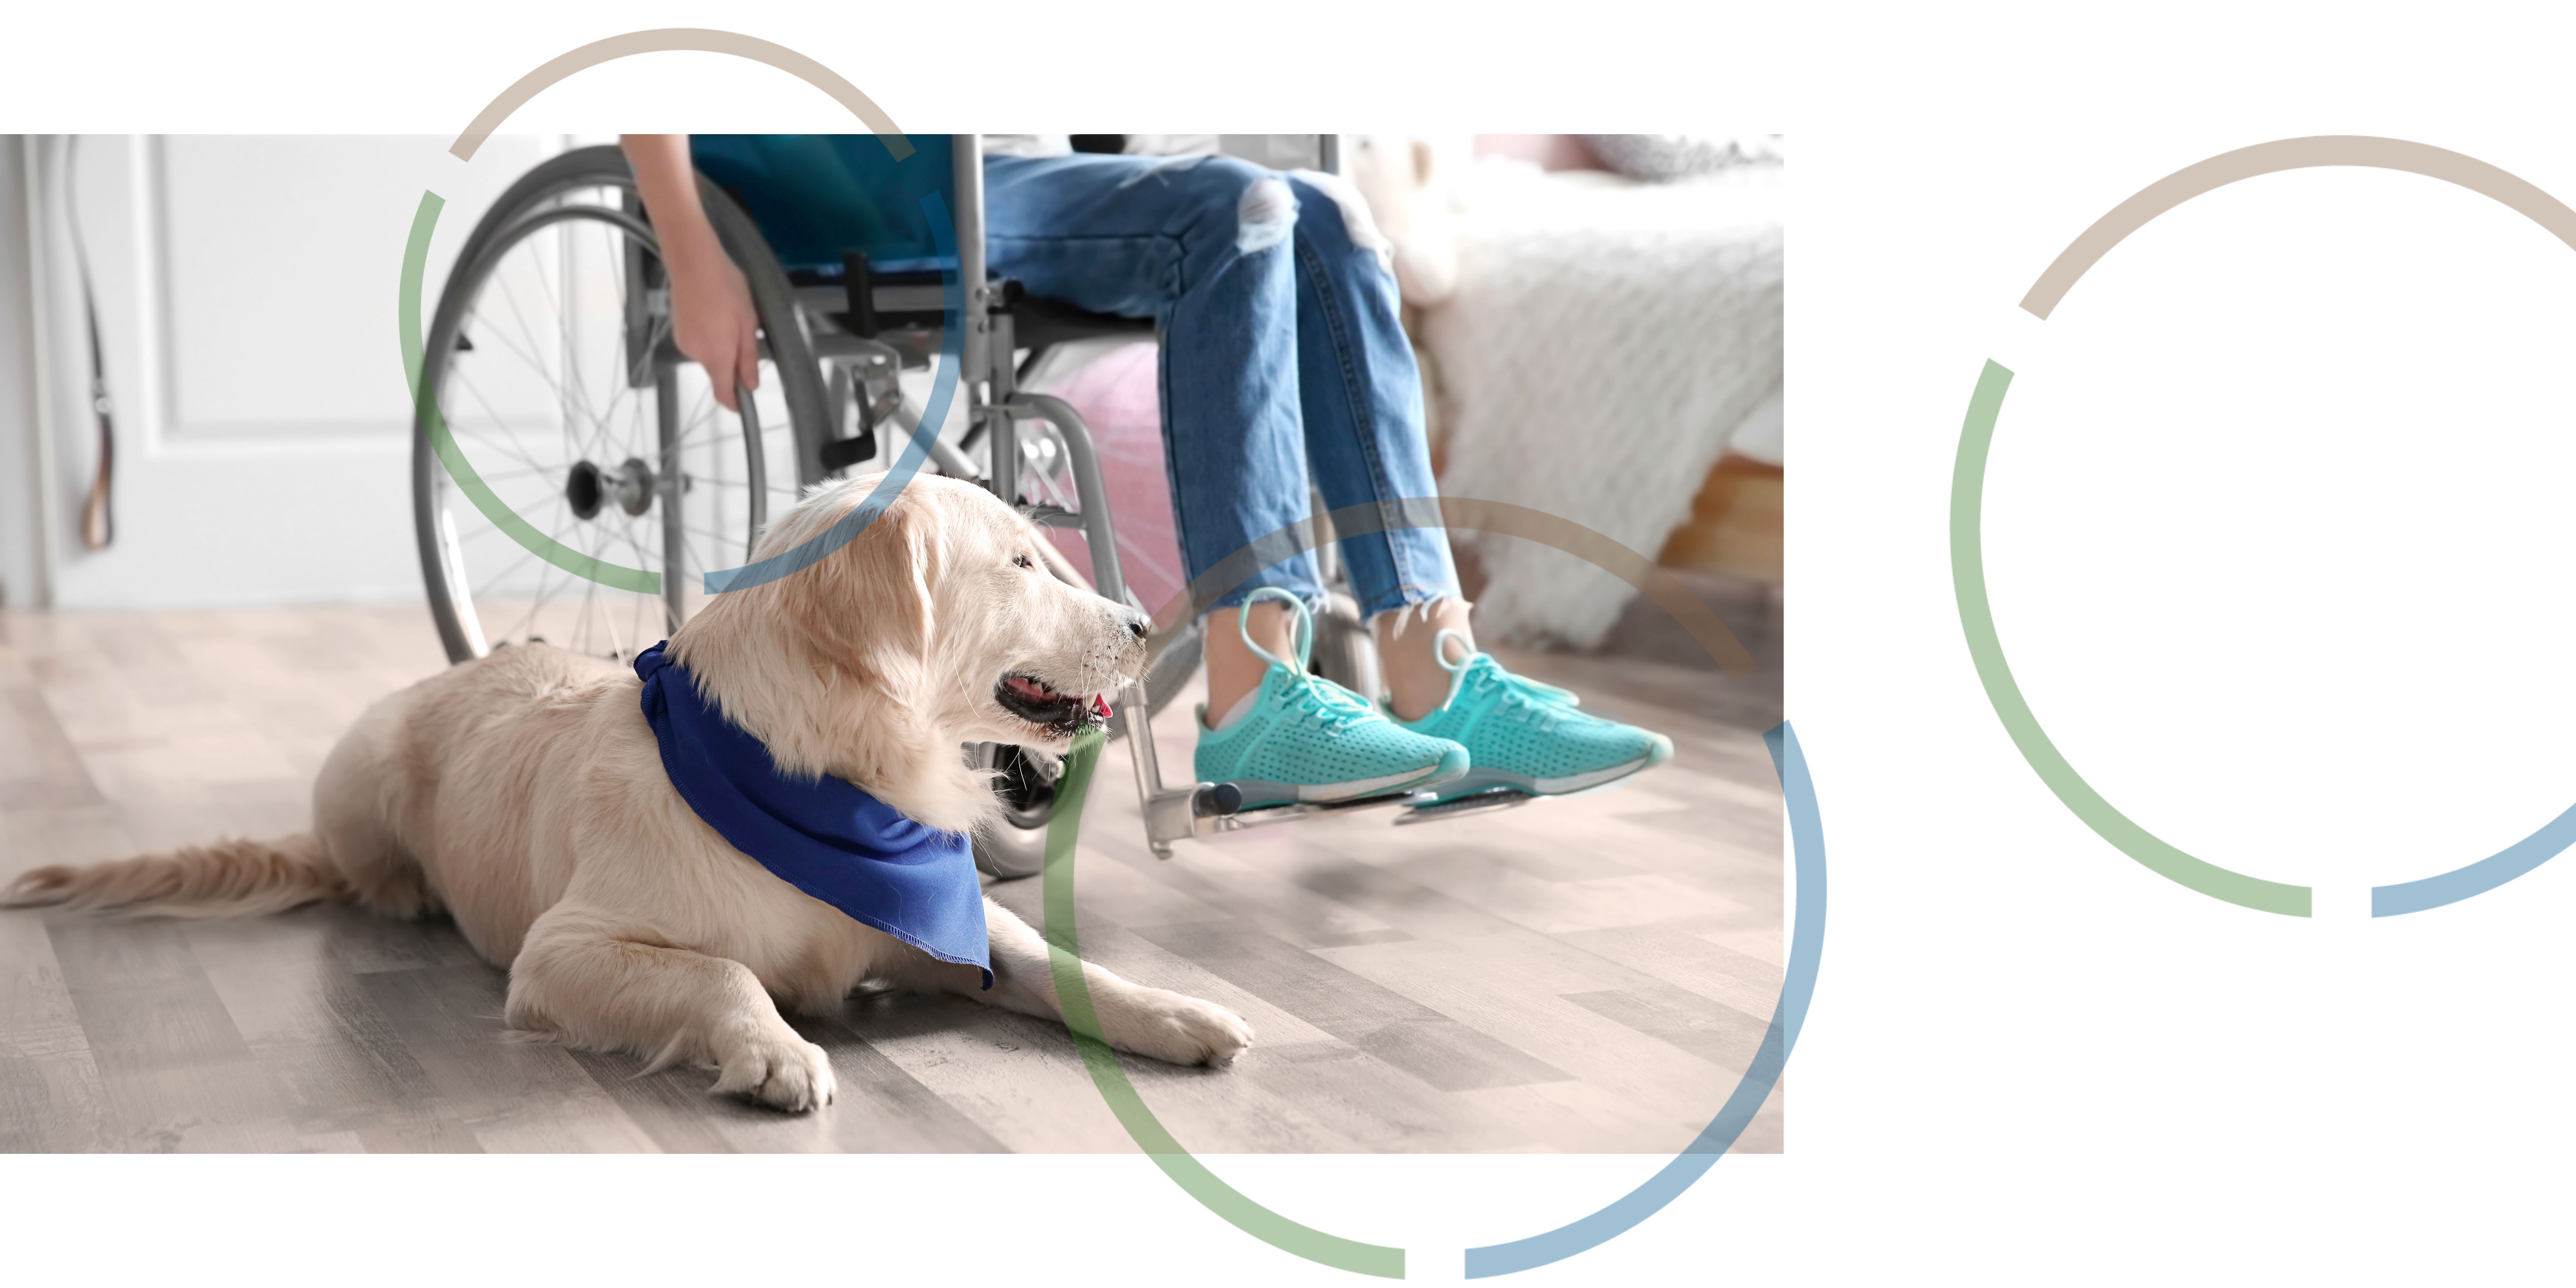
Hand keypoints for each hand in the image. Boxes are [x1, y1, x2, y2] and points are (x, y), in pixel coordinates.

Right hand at [662, 227, 761, 412]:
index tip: (745, 403)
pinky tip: (713, 310)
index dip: (736, 403)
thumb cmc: (725, 287)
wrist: (693, 260)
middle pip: (718, 370)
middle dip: (732, 358)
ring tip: (727, 313)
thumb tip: (750, 386)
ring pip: (709, 353)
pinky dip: (708, 332)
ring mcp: (684, 341)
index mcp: (717, 355)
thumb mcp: (748, 323)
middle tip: (743, 329)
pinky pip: (699, 340)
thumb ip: (748, 358)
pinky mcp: (678, 330)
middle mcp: (696, 353)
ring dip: (721, 342)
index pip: (724, 394)